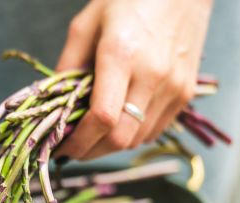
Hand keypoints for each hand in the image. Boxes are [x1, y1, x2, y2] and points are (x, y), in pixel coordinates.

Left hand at [55, 0, 212, 159]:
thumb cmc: (128, 0)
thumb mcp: (85, 24)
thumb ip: (67, 65)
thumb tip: (53, 104)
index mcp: (121, 54)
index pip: (101, 118)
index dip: (78, 141)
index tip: (61, 146)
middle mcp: (152, 75)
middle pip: (120, 138)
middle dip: (90, 151)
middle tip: (72, 149)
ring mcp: (173, 87)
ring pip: (137, 139)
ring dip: (109, 146)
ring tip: (91, 136)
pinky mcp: (186, 93)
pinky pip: (154, 131)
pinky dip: (131, 136)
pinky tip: (118, 124)